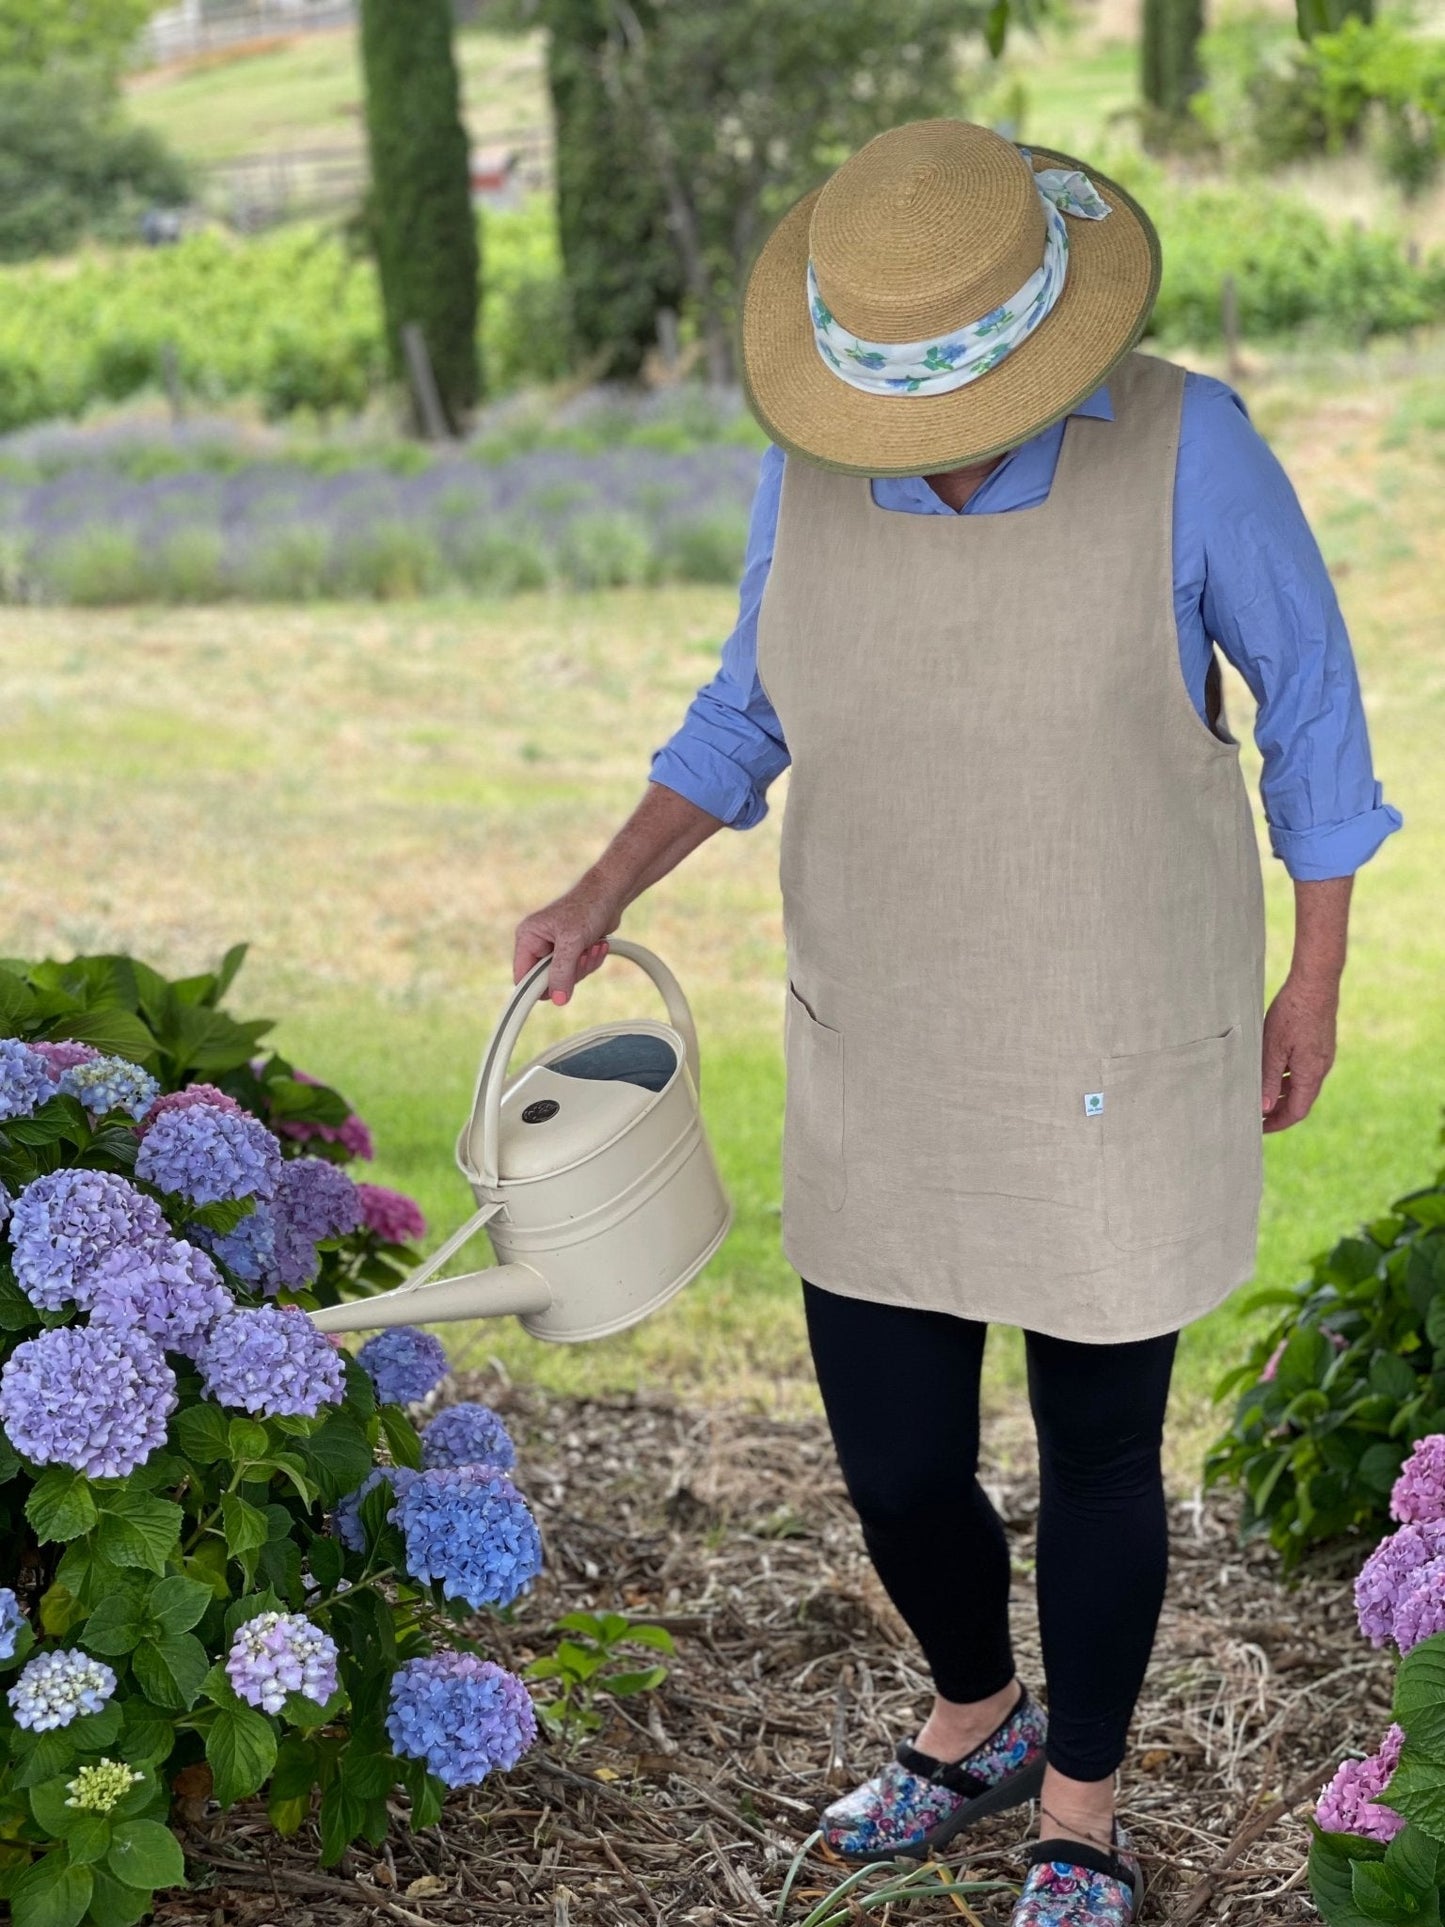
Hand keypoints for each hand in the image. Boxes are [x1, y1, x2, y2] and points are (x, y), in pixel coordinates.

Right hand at [513, 880, 619, 1004]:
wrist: (610, 894)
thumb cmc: (587, 908)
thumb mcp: (572, 942)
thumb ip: (562, 972)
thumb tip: (558, 1000)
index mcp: (528, 938)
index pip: (523, 977)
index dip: (537, 988)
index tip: (556, 995)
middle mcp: (538, 944)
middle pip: (547, 980)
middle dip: (570, 972)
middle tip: (582, 955)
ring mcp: (555, 948)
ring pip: (565, 977)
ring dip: (584, 965)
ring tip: (593, 946)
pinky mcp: (571, 951)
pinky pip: (579, 970)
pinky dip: (591, 961)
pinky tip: (598, 945)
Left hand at [1260, 974, 1338, 1132]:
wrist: (1315, 985)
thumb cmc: (1292, 1014)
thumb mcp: (1273, 1048)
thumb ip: (1268, 1079)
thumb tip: (1264, 1108)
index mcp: (1311, 1074)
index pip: (1296, 1112)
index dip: (1277, 1123)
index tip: (1257, 1128)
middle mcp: (1320, 1069)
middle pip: (1299, 1100)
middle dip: (1277, 1110)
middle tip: (1254, 1114)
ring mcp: (1322, 1057)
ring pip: (1300, 1084)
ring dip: (1280, 1093)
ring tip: (1257, 1094)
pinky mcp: (1319, 1045)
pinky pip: (1303, 1070)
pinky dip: (1286, 1077)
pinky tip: (1269, 1070)